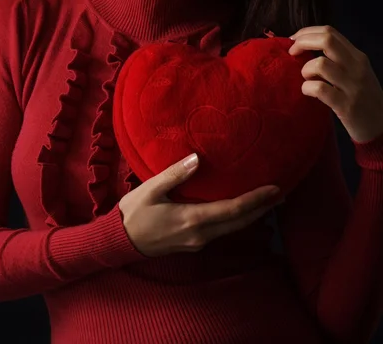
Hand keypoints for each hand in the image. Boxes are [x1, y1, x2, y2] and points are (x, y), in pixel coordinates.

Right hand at [118, 154, 284, 257]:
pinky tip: (241, 209)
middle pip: (240, 222)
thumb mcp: (151, 189)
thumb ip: (175, 174)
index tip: (275, 188)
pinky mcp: (194, 243)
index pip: (233, 209)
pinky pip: (223, 230)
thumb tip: (198, 158)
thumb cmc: (133, 213)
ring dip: (252, 214)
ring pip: (233, 228)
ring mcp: (198, 242)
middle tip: (282, 193)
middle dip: (263, 208)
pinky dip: (238, 218)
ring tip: (269, 200)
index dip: (256, 199)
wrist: (120, 242)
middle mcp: (200, 234)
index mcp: (192, 219)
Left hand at [288, 25, 382, 143]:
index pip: (330, 32)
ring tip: (306, 78)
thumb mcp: (356, 74)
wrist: (381, 127)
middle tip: (292, 53)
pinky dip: (307, 88)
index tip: (293, 40)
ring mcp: (352, 86)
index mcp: (358, 57)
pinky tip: (308, 92)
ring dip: (305, 69)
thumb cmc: (364, 99)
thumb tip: (306, 48)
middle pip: (326, 40)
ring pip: (320, 64)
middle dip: (302, 42)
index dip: (307, 33)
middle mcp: (357, 67)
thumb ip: (338, 60)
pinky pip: (320, 89)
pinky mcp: (346, 106)